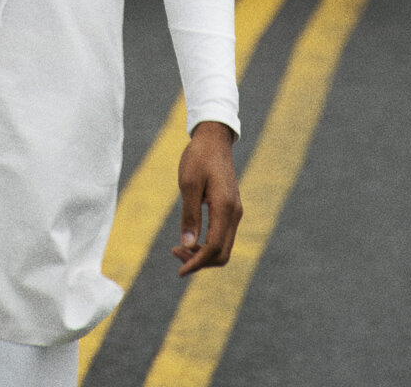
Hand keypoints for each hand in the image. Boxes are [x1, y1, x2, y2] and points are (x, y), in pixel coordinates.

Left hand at [172, 121, 241, 275]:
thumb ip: (190, 215)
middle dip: (199, 262)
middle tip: (175, 254)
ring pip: (223, 247)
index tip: (179, 271)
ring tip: (179, 248)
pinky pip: (223, 236)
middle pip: (222, 254)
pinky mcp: (231, 208)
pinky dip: (208, 244)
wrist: (214, 138)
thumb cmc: (199, 157)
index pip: (214, 248)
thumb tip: (187, 245)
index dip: (196, 263)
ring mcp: (235, 211)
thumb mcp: (188, 184)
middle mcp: (234, 213)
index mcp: (225, 208)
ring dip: (203, 254)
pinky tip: (191, 239)